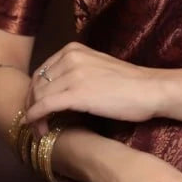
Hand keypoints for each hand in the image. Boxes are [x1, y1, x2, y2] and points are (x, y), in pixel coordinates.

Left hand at [23, 42, 159, 134]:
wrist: (150, 90)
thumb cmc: (130, 84)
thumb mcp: (97, 68)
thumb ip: (76, 73)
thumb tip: (57, 92)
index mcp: (73, 50)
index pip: (41, 73)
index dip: (34, 94)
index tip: (36, 110)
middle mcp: (69, 57)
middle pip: (36, 84)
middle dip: (31, 106)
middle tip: (35, 124)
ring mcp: (72, 74)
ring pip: (38, 96)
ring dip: (34, 117)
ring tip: (40, 132)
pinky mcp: (77, 93)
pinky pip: (45, 106)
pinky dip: (36, 118)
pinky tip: (39, 130)